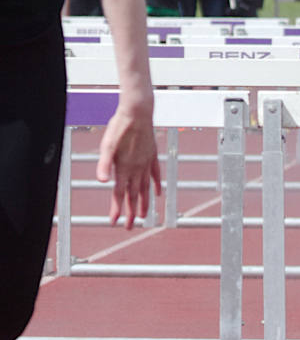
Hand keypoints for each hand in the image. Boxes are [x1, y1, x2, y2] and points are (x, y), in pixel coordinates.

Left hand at [95, 106, 160, 229]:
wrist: (138, 113)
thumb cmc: (120, 127)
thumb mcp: (107, 145)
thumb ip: (104, 165)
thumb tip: (101, 182)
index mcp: (125, 167)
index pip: (120, 193)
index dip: (117, 209)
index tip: (115, 222)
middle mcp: (137, 168)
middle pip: (134, 195)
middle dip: (132, 212)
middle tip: (131, 227)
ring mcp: (146, 163)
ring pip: (145, 188)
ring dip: (144, 203)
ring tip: (145, 216)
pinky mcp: (152, 156)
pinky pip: (155, 175)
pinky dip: (156, 185)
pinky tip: (158, 193)